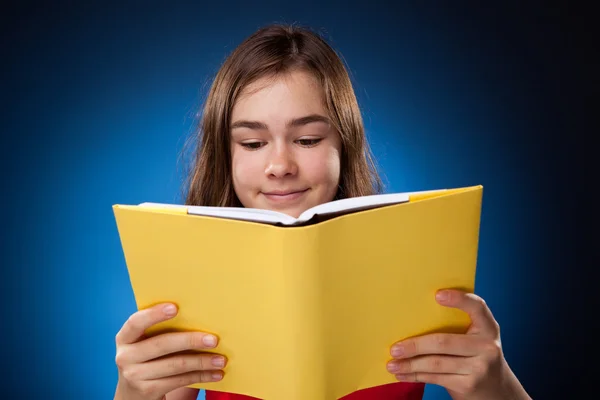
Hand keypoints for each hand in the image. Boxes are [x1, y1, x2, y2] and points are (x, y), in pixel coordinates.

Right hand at [113, 303, 225, 399]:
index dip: (154, 314)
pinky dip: (201, 376)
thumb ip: (160, 329)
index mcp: (125, 337)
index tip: (175, 307)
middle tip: (214, 340)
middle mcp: (125, 356)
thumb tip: (199, 314)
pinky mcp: (147, 391)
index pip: (136, 322)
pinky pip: (179, 381)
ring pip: (175, 365)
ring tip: (221, 360)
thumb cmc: (148, 357)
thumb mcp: (146, 343)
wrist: (133, 393)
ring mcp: (134, 376)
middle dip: (190, 340)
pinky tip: (216, 374)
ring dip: (202, 362)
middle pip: (162, 344)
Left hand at [386, 290, 530, 399]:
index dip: (459, 299)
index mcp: (488, 328)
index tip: (437, 295)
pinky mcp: (468, 385)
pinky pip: (435, 378)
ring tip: (391, 363)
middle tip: (394, 348)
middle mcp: (487, 347)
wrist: (497, 391)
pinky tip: (402, 374)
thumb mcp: (476, 338)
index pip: (477, 307)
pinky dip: (415, 376)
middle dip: (414, 345)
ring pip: (435, 363)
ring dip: (409, 364)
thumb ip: (458, 326)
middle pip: (443, 342)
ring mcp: (479, 368)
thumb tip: (413, 316)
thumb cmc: (476, 356)